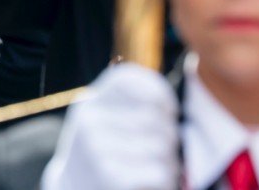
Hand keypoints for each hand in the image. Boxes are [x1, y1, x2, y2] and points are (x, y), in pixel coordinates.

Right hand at [41, 62, 180, 189]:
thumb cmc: (101, 154)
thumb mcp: (102, 122)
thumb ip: (127, 104)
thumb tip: (166, 100)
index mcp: (89, 104)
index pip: (127, 78)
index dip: (158, 90)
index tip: (169, 109)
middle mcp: (90, 123)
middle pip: (154, 117)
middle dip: (168, 135)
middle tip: (161, 148)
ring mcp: (98, 151)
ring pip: (161, 147)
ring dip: (168, 161)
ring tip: (152, 167)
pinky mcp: (111, 179)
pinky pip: (159, 172)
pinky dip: (164, 180)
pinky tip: (149, 182)